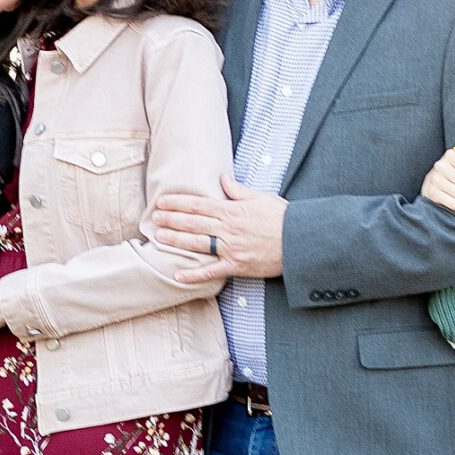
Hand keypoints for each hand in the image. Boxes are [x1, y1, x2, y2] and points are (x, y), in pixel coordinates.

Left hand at [153, 175, 286, 282]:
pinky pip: (211, 271)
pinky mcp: (237, 266)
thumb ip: (239, 191)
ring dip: (176, 240)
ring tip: (159, 237)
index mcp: (232, 211)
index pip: (199, 205)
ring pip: (197, 243)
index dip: (178, 203)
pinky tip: (178, 275)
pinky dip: (194, 275)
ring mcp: (231, 248)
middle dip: (171, 219)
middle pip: (193, 222)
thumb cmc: (283, 218)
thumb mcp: (262, 197)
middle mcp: (228, 229)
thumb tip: (223, 179)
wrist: (300, 240)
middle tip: (154, 217)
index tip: (163, 202)